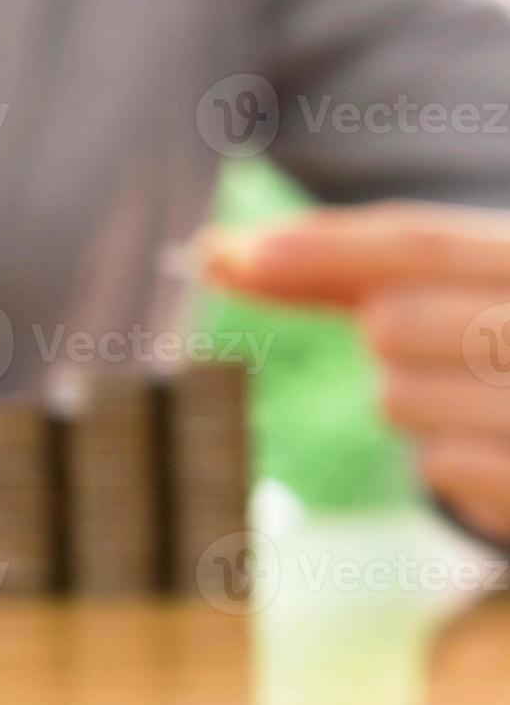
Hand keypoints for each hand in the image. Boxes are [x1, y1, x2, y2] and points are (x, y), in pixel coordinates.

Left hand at [202, 204, 509, 541]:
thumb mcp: (472, 298)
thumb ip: (362, 273)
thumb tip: (225, 256)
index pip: (420, 238)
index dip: (318, 246)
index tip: (223, 254)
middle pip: (394, 321)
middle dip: (389, 339)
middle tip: (458, 358)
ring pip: (400, 398)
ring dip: (421, 408)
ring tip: (497, 413)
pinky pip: (437, 466)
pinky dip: (457, 466)